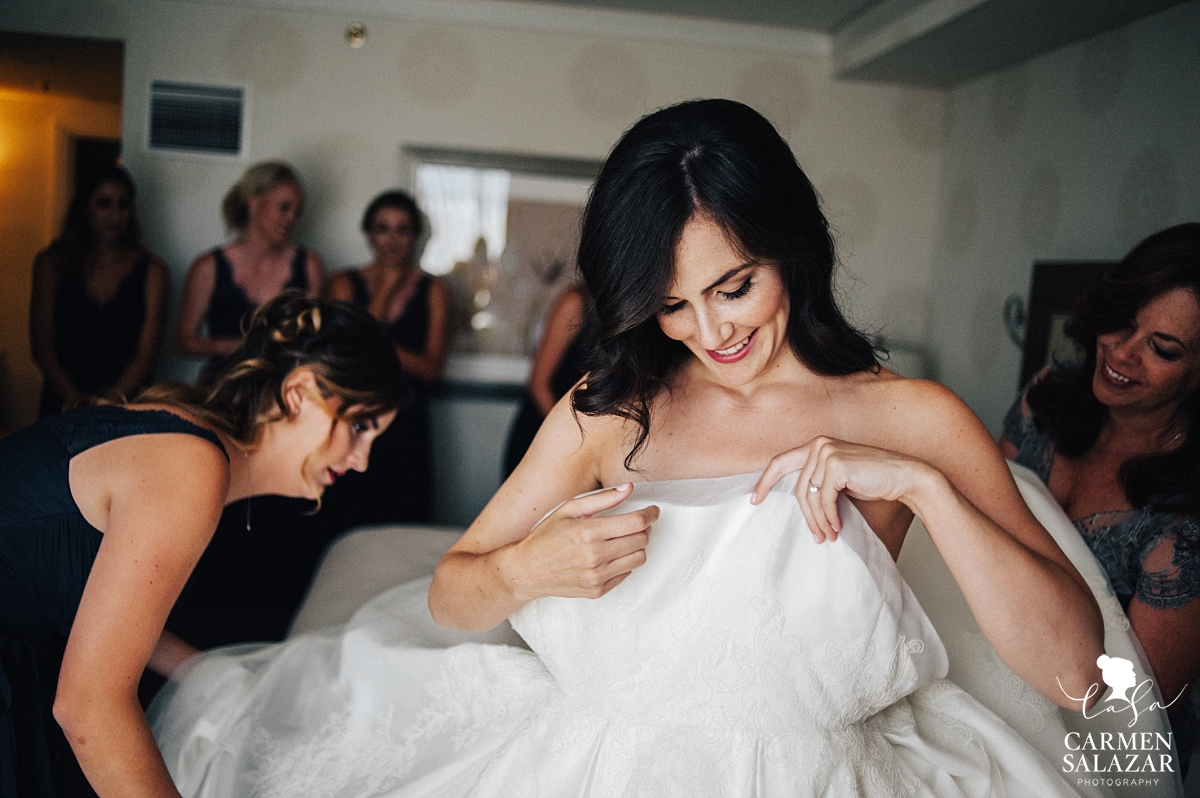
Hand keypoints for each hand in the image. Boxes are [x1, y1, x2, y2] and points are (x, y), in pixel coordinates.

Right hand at [510, 483, 657, 600]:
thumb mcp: (569, 509)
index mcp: (588, 532)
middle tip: (635, 523)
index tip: (653, 510)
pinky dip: (624, 563)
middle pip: (641, 540)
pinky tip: (610, 555)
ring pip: (638, 558)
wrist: (527, 571)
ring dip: (636, 546)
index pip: (636, 522)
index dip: (650, 514)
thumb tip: (629, 488)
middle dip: (643, 529)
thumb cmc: (546, 536)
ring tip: (622, 539)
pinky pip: (626, 574)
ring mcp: (597, 577)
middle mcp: (595, 557)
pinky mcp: (597, 591)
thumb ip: (602, 499)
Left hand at [751, 436, 932, 542]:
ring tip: (828, 536)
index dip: (765, 481)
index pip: (780, 462)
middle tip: (816, 536)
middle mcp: (819, 444)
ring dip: (819, 521)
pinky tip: (838, 527)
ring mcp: (827, 452)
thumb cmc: (873, 481)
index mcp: (816, 445)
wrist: (905, 477)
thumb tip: (797, 504)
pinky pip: (824, 500)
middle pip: (798, 488)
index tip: (755, 500)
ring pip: (809, 497)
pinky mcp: (836, 465)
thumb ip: (818, 482)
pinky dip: (830, 517)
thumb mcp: (839, 480)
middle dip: (807, 517)